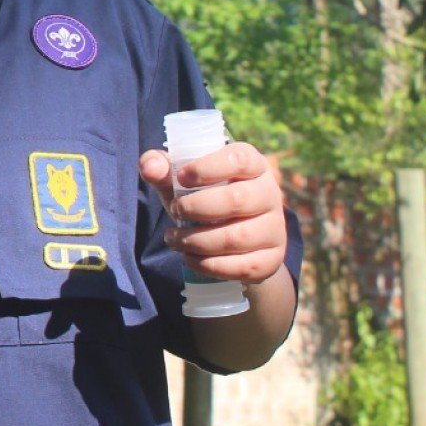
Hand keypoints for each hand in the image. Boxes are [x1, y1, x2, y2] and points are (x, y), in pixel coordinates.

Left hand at [139, 142, 287, 286]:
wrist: (231, 239)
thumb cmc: (204, 198)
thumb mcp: (183, 181)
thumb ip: (163, 169)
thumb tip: (150, 167)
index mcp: (253, 165)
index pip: (239, 159)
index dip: (207, 168)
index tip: (181, 178)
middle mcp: (270, 193)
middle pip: (237, 200)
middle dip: (196, 208)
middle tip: (175, 210)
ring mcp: (275, 228)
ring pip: (237, 237)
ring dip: (197, 240)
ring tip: (173, 238)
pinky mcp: (271, 259)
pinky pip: (242, 266)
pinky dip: (209, 265)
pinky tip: (189, 258)